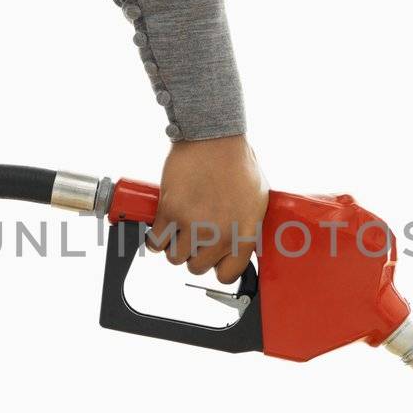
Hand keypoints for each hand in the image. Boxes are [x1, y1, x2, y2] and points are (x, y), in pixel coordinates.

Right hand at [148, 136, 269, 283]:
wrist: (213, 137)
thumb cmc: (236, 163)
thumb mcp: (257, 200)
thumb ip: (248, 228)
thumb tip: (240, 247)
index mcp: (244, 234)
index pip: (227, 275)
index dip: (216, 267)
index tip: (211, 258)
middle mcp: (220, 234)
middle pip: (196, 268)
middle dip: (192, 254)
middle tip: (192, 237)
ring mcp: (194, 225)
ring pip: (174, 258)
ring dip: (173, 246)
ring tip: (178, 229)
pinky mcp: (171, 212)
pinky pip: (156, 241)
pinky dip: (155, 236)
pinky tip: (162, 224)